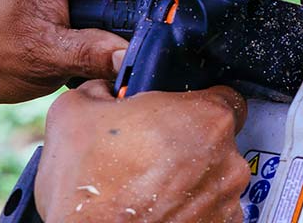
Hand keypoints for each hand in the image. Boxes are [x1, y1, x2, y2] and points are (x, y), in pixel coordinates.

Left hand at [0, 0, 141, 102]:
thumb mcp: (45, 58)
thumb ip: (95, 53)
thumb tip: (132, 57)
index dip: (121, 14)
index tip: (107, 42)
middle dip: (104, 18)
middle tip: (75, 44)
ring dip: (94, 19)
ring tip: (63, 40)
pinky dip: (83, 15)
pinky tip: (60, 31)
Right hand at [35, 80, 249, 222]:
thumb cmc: (90, 191)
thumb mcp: (73, 115)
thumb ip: (100, 91)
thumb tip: (103, 91)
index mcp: (207, 118)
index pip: (221, 97)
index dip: (193, 106)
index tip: (171, 116)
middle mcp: (228, 158)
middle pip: (216, 140)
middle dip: (187, 145)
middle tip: (150, 155)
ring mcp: (227, 197)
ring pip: (213, 177)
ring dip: (189, 179)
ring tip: (148, 187)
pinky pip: (211, 209)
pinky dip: (190, 209)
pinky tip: (160, 210)